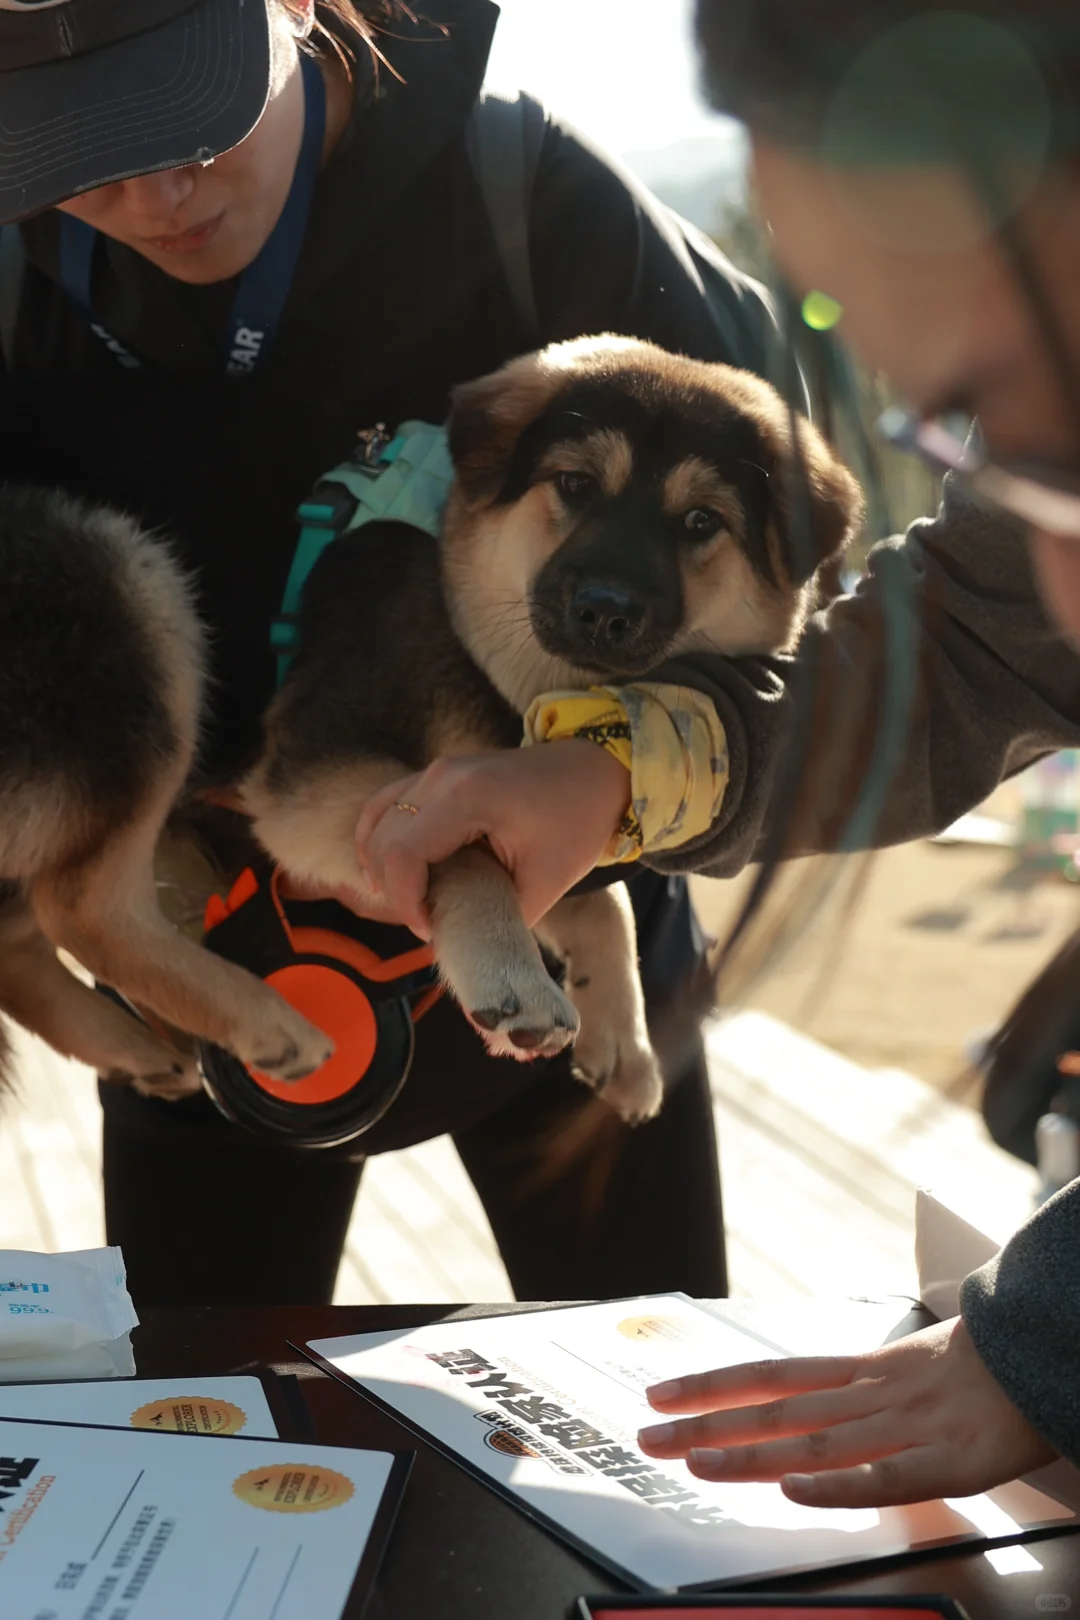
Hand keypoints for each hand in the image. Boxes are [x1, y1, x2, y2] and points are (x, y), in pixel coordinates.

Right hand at [353, 741, 630, 938]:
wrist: (594, 772)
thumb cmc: (577, 823)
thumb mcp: (546, 882)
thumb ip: (501, 919)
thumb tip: (466, 954)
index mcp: (468, 796)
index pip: (401, 853)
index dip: (404, 902)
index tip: (430, 929)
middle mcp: (442, 776)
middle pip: (381, 840)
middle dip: (394, 891)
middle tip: (429, 921)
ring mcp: (436, 770)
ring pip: (376, 821)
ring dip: (382, 866)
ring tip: (414, 900)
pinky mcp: (436, 774)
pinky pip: (387, 806)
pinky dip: (383, 840)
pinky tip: (396, 872)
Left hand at [637, 1317, 1056, 1505]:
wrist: (1046, 1348)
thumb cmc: (981, 1366)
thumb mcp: (906, 1368)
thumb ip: (855, 1389)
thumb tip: (799, 1410)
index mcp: (862, 1370)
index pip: (771, 1374)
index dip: (713, 1384)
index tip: (661, 1393)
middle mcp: (871, 1393)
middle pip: (777, 1408)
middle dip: (707, 1423)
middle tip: (648, 1437)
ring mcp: (907, 1425)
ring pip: (814, 1438)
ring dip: (750, 1452)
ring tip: (696, 1461)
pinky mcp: (951, 1460)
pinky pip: (887, 1477)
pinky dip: (838, 1484)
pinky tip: (794, 1488)